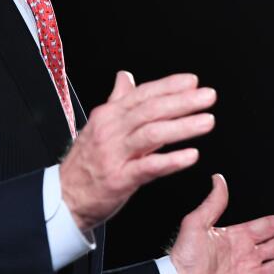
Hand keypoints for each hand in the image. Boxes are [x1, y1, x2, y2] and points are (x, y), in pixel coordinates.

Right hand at [59, 71, 215, 230]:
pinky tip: (191, 156)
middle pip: (151, 110)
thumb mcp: (99, 125)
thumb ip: (117, 100)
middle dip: (183, 102)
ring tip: (207, 121)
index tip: (193, 81)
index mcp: (109, 115)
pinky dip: (171, 160)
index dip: (169, 86)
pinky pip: (148, 167)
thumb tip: (126, 76)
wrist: (65, 197)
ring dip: (182, 127)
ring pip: (152, 134)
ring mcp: (115, 154)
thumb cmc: (86, 161)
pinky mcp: (119, 179)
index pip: (143, 94)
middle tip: (208, 97)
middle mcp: (111, 130)